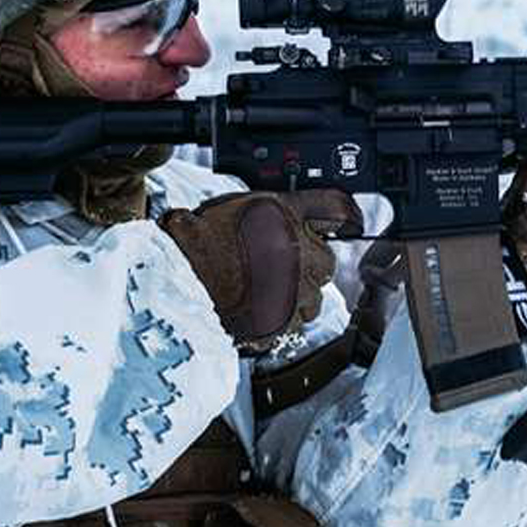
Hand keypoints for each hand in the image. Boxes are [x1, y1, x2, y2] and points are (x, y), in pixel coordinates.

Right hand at [158, 190, 362, 352]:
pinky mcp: (280, 324)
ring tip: (261, 286)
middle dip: (308, 263)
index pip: (338, 210)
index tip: (350, 223)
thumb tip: (317, 213)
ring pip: (313, 297)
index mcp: (289, 218)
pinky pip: (291, 322)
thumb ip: (286, 207)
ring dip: (296, 293)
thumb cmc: (202, 238)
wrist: (175, 277)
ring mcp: (292, 292)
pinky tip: (253, 304)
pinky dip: (278, 317)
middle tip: (276, 262)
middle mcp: (299, 254)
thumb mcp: (246, 203)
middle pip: (326, 261)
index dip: (346, 217)